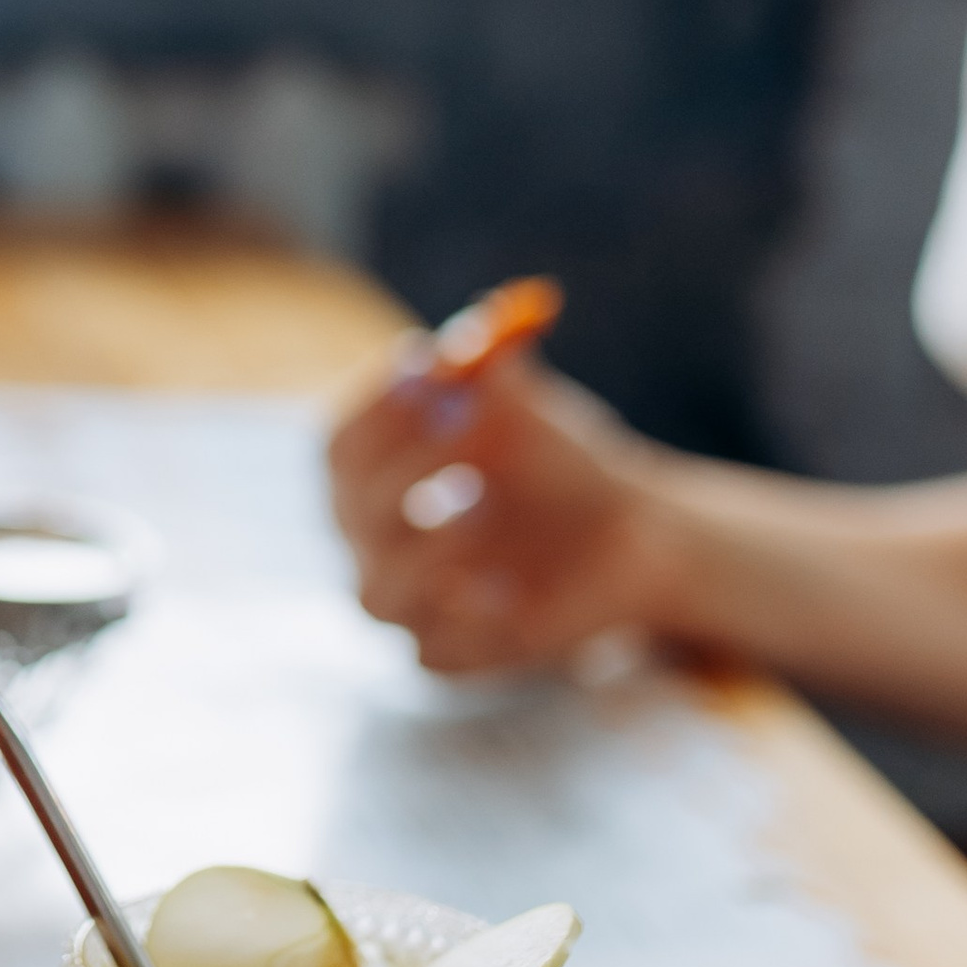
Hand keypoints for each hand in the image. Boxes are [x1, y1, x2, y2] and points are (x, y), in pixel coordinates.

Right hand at [328, 342, 679, 674]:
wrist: (628, 533)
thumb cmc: (555, 460)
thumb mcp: (525, 402)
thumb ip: (496, 358)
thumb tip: (504, 311)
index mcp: (371, 476)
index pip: (338, 445)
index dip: (376, 407)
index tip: (429, 363)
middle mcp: (374, 543)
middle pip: (352, 511)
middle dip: (405, 460)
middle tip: (463, 416)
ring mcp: (410, 604)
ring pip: (378, 593)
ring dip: (425, 548)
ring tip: (481, 504)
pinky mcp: (454, 655)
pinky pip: (436, 653)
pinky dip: (468, 624)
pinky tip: (506, 590)